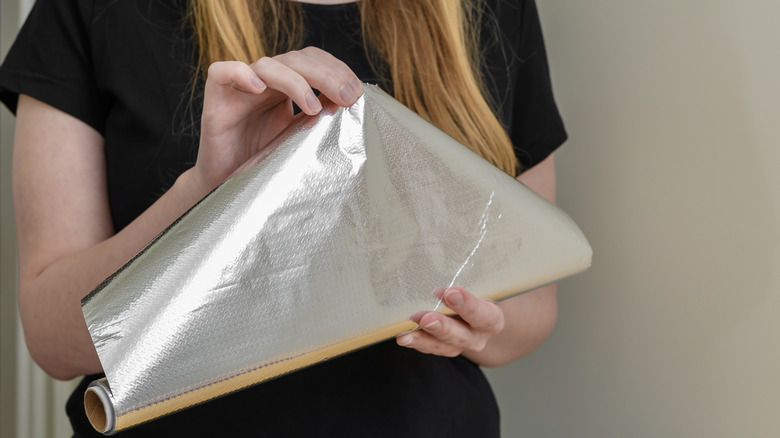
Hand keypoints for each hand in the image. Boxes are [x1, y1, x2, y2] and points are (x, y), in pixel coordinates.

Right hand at [192, 47, 363, 191]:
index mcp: (285, 87)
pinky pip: (221, 72)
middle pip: (296, 60)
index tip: (356, 92)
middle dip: (326, 74)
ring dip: (295, 80)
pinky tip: (259, 88)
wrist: (226, 183)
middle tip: (347, 96)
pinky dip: (241, 74)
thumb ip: (318, 119)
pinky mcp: (215, 99)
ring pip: (268, 65)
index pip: (312, 61)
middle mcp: (264, 81)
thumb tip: (350, 106)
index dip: (336, 69)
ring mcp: (239, 88)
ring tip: (313, 106)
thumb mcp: (297, 138)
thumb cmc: (261, 161)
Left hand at [396, 287, 504, 356]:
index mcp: (492, 318)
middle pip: (462, 335)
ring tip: (406, 335)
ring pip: (443, 346)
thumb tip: (440, 259)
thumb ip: (463, 279)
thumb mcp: (477, 284)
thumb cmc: (476, 291)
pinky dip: (416, 342)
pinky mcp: (444, 349)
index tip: (450, 292)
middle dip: (442, 327)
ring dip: (424, 338)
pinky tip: (404, 337)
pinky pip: (430, 348)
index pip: (484, 315)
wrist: (477, 313)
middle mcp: (478, 336)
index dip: (468, 305)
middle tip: (426, 318)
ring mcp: (461, 345)